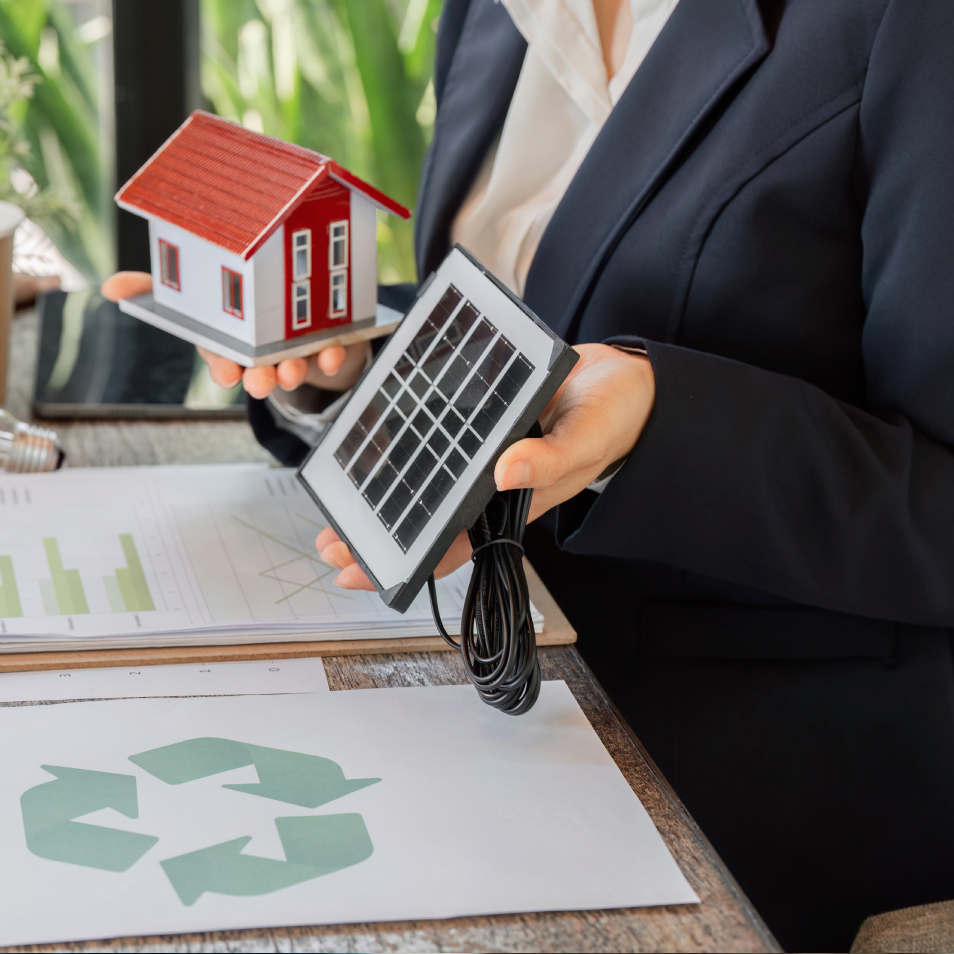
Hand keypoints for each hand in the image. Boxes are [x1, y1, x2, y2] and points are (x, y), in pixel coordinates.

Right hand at [101, 271, 369, 397]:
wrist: (296, 324)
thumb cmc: (242, 310)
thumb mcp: (197, 299)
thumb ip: (157, 290)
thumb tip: (110, 286)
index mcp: (230, 342)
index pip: (221, 358)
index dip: (223, 367)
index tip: (227, 374)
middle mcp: (261, 353)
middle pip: (258, 369)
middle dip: (260, 378)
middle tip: (262, 381)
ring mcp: (294, 353)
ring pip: (293, 367)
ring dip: (293, 371)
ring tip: (295, 369)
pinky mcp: (328, 347)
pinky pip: (332, 356)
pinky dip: (333, 357)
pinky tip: (333, 353)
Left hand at [318, 343, 655, 589]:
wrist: (625, 381)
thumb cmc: (612, 419)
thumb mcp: (586, 439)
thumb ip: (550, 459)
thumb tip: (506, 470)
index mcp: (511, 501)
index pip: (451, 544)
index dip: (405, 563)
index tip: (359, 572)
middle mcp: (489, 483)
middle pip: (424, 517)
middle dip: (376, 534)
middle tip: (328, 541)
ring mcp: (481, 453)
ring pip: (422, 479)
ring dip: (380, 489)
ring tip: (336, 500)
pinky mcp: (478, 420)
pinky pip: (434, 433)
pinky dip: (403, 438)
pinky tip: (371, 438)